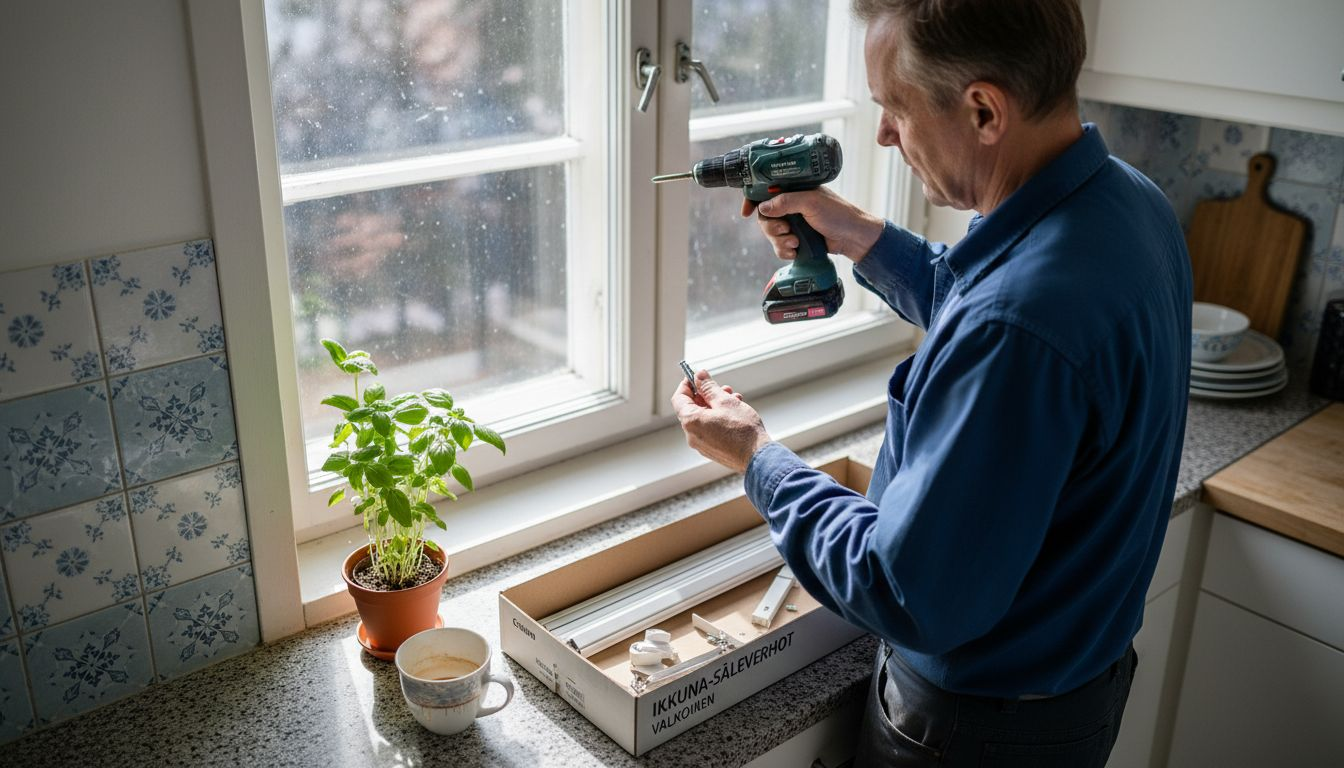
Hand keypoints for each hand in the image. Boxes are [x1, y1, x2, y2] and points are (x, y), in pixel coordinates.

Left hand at [671, 370, 771, 473]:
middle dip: (707, 395)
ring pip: (703, 418)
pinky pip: (709, 429)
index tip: (697, 377)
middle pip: (692, 408)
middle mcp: (692, 435)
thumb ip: (708, 387)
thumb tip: (698, 376)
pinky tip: (735, 414)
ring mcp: (701, 445)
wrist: (758, 457)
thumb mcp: (725, 401)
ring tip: (734, 399)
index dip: (687, 385)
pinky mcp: (712, 450)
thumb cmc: (742, 430)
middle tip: (722, 388)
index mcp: (691, 422)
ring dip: (716, 406)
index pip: (679, 398)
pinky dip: (718, 418)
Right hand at [741, 187, 884, 262]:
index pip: (765, 191)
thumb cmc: (838, 214)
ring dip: (779, 240)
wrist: (854, 238)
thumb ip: (786, 202)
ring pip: (771, 233)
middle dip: (771, 226)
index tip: (746, 212)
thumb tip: (763, 208)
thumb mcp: (811, 203)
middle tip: (784, 230)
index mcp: (794, 189)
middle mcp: (791, 204)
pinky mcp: (797, 238)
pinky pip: (779, 246)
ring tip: (795, 243)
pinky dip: (784, 251)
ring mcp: (794, 222)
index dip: (753, 200)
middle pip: (765, 216)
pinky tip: (795, 252)